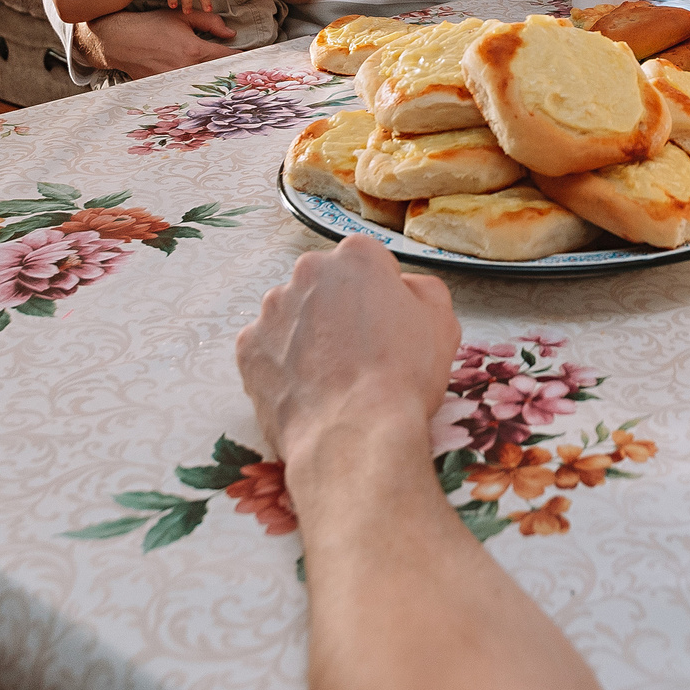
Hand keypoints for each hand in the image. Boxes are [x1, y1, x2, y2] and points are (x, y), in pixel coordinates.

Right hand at [79, 10, 236, 77]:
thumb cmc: (151, 24)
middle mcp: (186, 68)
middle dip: (230, 74)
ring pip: (202, 84)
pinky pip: (184, 88)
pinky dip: (193, 87)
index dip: (241, 58)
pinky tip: (203, 89)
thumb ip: (209, 22)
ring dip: (213, 82)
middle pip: (217, 74)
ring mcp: (174, 80)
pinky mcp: (163, 87)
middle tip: (245, 77)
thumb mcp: (182, 17)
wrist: (119, 39)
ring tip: (227, 84)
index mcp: (194, 49)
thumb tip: (230, 33)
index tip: (252, 60)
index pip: (226, 57)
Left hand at [236, 236, 457, 464]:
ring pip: (295, 314)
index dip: (382, 296)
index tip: (388, 324)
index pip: (370, 263)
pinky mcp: (248, 347)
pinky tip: (308, 388)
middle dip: (340, 309)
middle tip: (360, 351)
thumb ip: (422, 290)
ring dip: (310, 334)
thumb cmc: (402, 377)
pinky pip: (268, 348)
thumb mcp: (442, 322)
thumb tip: (403, 290)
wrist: (355, 433)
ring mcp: (272, 309)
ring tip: (333, 376)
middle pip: (327, 285)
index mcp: (357, 256)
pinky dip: (283, 363)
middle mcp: (307, 271)